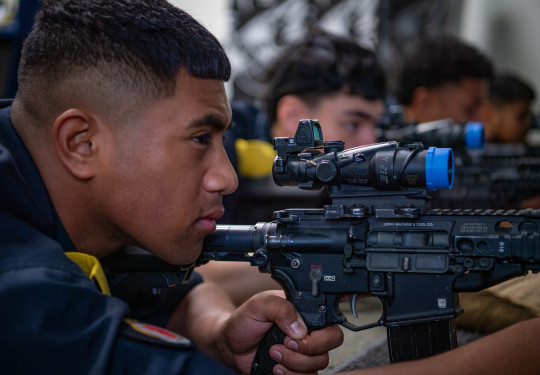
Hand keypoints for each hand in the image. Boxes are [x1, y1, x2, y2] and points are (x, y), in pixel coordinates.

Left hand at [222, 290, 343, 373]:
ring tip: (274, 352)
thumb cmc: (245, 320)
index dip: (321, 334)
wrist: (230, 343)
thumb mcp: (259, 305)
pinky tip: (276, 368)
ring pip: (318, 364)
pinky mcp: (296, 370)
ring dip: (294, 362)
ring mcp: (304, 353)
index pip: (331, 323)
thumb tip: (300, 328)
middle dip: (307, 349)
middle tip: (285, 343)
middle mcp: (309, 333)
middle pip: (329, 346)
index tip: (299, 336)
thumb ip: (281, 308)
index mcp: (305, 313)